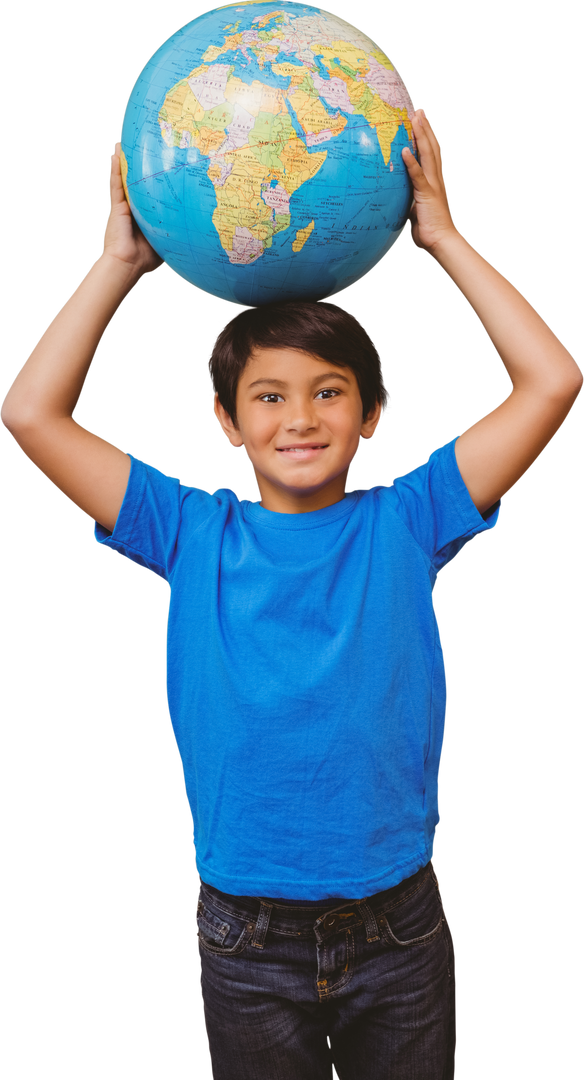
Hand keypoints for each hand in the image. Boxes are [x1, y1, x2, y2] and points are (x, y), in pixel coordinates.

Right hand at [101, 141, 163, 276]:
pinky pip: (116, 183)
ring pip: (126, 178)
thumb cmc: (147, 258)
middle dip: (141, 165)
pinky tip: (116, 152)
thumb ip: (175, 231)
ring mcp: (124, 205)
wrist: (129, 265)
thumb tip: (195, 230)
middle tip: (147, 147)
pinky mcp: (117, 206)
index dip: (156, 179)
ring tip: (128, 142)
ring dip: (126, 160)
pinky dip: (116, 168)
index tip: (165, 164)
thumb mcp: (166, 240)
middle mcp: (134, 207)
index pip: (152, 192)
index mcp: (145, 214)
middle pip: (138, 181)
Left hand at [402, 108, 458, 255]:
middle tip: (419, 108)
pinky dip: (412, 163)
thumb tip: (402, 196)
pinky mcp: (427, 195)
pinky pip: (418, 177)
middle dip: (426, 127)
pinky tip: (405, 151)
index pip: (432, 153)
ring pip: (428, 155)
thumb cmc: (430, 230)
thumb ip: (411, 198)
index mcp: (435, 181)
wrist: (443, 243)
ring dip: (422, 135)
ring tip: (416, 118)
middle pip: (432, 147)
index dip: (427, 135)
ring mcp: (433, 186)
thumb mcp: (418, 209)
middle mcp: (436, 179)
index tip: (421, 119)